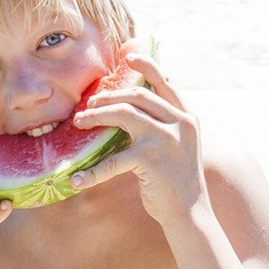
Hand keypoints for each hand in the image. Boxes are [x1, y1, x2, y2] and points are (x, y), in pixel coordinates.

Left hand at [71, 53, 208, 223]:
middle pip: (136, 96)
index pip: (164, 82)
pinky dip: (92, 172)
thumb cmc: (178, 177)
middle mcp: (179, 122)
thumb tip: (135, 104)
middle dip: (109, 97)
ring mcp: (165, 139)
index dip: (146, 66)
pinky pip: (113, 161)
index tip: (127, 57)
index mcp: (187, 115)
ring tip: (80, 122)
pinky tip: (77, 179)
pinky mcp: (149, 159)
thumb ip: (166, 121)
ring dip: (96, 116)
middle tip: (89, 105)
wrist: (191, 212)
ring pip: (123, 114)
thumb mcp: (180, 143)